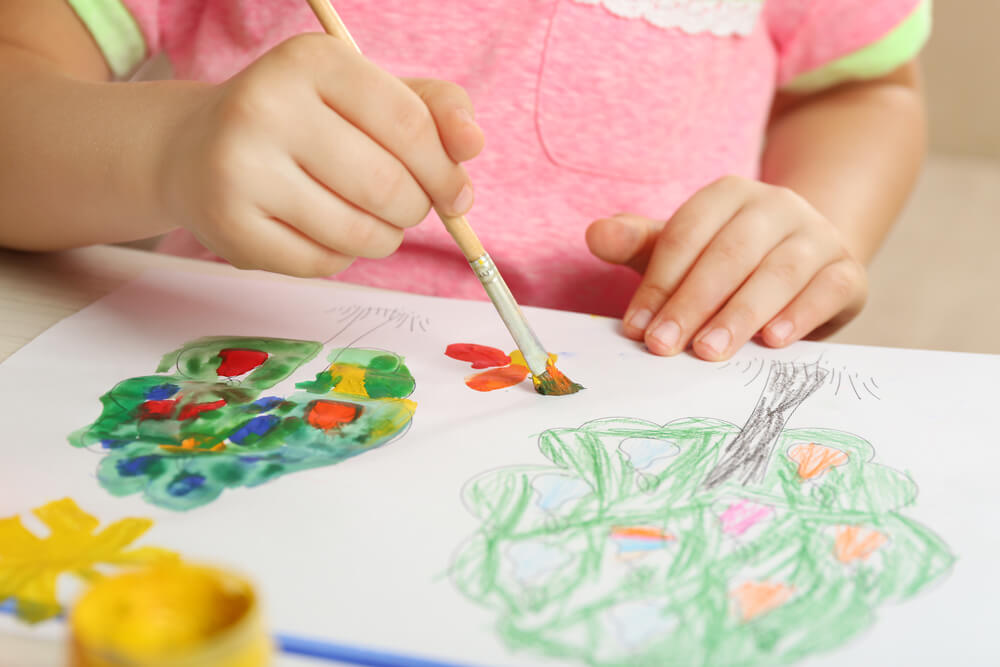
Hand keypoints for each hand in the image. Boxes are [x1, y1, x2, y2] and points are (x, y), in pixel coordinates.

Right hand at [159, 34, 483, 276]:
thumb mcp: (367, 94)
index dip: (446, 170)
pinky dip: (343, 257)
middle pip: (387, 185)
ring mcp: (240, 170)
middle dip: (415, 208)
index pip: (410, 126)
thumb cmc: (303, 119)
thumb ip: (433, 109)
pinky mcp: (230, 228)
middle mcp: (265, 106)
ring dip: (384, 238)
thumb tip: (473, 144)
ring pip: (359, 233)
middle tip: (406, 205)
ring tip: (370, 220)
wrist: (194, 148)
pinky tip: (325, 231)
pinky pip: (324, 264)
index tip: (456, 192)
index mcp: (311, 61)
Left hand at [586, 176, 867, 359]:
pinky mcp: (848, 269)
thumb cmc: (727, 259)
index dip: (659, 283)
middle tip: (664, 346)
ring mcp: (817, 235)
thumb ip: (638, 244)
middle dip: (692, 303)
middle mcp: (776, 205)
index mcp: (728, 193)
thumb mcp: (681, 249)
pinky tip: (773, 341)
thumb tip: (594, 235)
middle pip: (729, 253)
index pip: (686, 235)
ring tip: (710, 351)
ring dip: (741, 313)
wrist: (805, 262)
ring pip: (779, 271)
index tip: (635, 327)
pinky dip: (801, 313)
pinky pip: (828, 287)